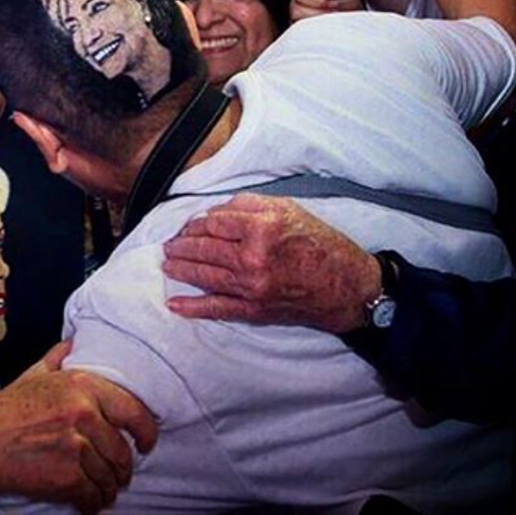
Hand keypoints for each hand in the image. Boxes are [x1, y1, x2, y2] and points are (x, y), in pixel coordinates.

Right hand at [0, 344, 156, 512]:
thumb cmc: (5, 412)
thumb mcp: (34, 375)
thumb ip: (58, 357)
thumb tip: (74, 342)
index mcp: (81, 385)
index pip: (132, 409)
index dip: (146, 430)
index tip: (147, 442)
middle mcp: (83, 412)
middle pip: (122, 450)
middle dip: (123, 468)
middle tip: (119, 473)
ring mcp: (76, 446)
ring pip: (110, 476)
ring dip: (109, 488)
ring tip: (104, 489)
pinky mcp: (67, 476)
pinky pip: (94, 495)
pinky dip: (94, 503)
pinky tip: (89, 501)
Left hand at [162, 193, 380, 332]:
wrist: (348, 286)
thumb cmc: (320, 243)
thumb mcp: (288, 209)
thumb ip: (249, 206)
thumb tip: (216, 212)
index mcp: (262, 227)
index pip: (214, 222)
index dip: (196, 222)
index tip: (188, 224)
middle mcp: (253, 257)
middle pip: (204, 247)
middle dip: (181, 244)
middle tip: (169, 244)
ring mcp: (252, 286)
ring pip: (205, 274)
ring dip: (181, 268)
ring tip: (167, 263)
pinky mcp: (255, 309)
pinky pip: (216, 308)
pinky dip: (193, 306)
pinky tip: (174, 303)